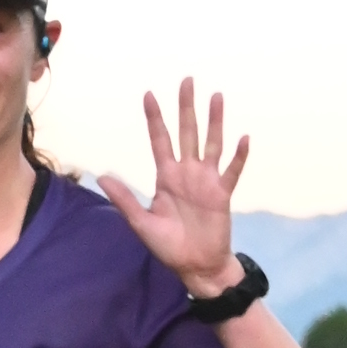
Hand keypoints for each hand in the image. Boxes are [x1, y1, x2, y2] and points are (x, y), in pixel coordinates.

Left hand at [99, 79, 249, 294]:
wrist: (196, 267)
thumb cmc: (169, 247)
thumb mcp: (142, 224)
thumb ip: (125, 199)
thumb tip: (103, 177)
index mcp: (166, 178)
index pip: (160, 141)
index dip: (155, 119)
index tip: (149, 94)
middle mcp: (187, 173)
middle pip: (187, 133)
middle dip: (186, 107)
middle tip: (187, 80)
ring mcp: (207, 182)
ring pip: (211, 144)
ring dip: (214, 122)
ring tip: (216, 97)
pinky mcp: (222, 194)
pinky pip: (232, 171)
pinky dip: (238, 156)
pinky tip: (243, 138)